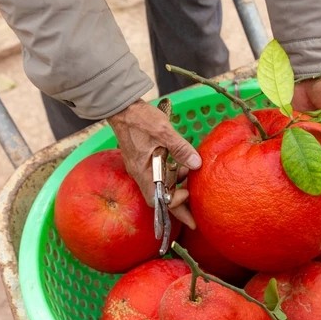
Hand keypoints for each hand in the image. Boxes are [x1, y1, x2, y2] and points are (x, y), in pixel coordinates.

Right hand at [107, 99, 198, 228]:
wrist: (124, 107)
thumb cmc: (140, 119)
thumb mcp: (164, 132)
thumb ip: (181, 149)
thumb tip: (197, 164)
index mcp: (143, 171)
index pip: (158, 199)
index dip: (174, 203)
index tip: (189, 195)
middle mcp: (141, 174)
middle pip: (161, 197)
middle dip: (178, 205)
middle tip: (195, 212)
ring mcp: (142, 168)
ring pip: (161, 186)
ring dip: (177, 186)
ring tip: (190, 177)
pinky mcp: (145, 161)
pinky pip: (159, 176)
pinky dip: (172, 175)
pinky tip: (182, 166)